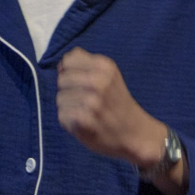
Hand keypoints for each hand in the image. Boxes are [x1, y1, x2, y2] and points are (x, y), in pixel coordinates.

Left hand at [57, 48, 160, 168]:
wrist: (135, 133)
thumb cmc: (117, 103)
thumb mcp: (109, 75)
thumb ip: (86, 64)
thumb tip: (62, 64)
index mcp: (105, 66)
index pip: (68, 60)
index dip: (71, 72)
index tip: (83, 83)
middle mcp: (98, 81)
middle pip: (62, 79)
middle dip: (69, 90)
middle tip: (87, 100)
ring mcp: (91, 102)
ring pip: (60, 98)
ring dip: (69, 107)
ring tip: (87, 112)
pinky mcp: (83, 120)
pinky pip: (62, 115)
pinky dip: (70, 122)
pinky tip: (85, 123)